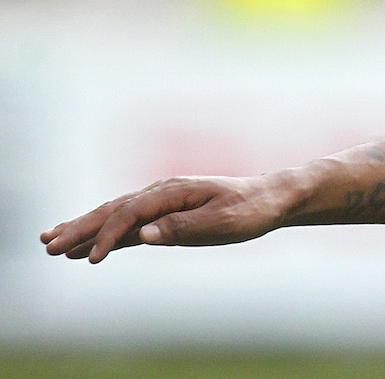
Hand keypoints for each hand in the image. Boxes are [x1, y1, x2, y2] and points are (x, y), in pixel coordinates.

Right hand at [40, 174, 292, 262]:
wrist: (270, 199)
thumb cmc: (249, 211)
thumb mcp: (222, 223)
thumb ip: (183, 228)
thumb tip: (144, 234)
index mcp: (173, 192)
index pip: (130, 213)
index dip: (107, 235)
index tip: (91, 258)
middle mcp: (162, 193)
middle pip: (112, 210)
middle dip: (79, 227)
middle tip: (47, 244)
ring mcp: (161, 203)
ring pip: (114, 215)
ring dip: (84, 229)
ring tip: (51, 243)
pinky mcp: (165, 216)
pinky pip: (128, 225)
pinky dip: (105, 235)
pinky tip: (86, 247)